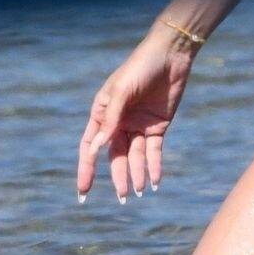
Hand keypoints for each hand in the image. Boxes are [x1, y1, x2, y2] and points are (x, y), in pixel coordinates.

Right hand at [76, 28, 196, 201]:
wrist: (169, 55)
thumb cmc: (139, 68)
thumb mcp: (121, 91)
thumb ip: (111, 119)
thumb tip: (97, 147)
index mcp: (102, 113)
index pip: (90, 146)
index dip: (86, 169)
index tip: (83, 191)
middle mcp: (118, 122)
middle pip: (115, 156)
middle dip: (118, 177)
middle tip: (122, 198)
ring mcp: (138, 125)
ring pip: (135, 156)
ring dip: (137, 174)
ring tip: (140, 192)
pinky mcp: (158, 126)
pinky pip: (154, 150)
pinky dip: (154, 166)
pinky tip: (155, 181)